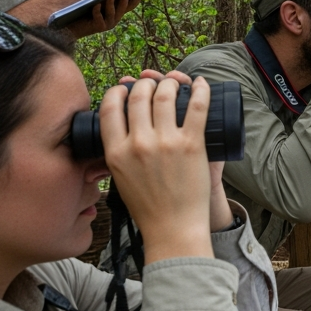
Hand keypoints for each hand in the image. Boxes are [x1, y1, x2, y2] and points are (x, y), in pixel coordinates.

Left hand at [68, 0, 147, 37]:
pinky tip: (96, 5)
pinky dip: (98, 11)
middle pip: (127, 6)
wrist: (67, 21)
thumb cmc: (80, 4)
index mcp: (118, 8)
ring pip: (114, 11)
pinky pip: (99, 18)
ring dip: (113, 2)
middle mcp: (116, 16)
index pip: (132, 0)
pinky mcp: (97, 27)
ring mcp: (107, 22)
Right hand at [125, 69, 231, 231]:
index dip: (117, 91)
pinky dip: (201, 89)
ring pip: (166, 95)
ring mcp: (166, 143)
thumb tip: (117, 130)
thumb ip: (117, 153)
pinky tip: (202, 82)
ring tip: (174, 84)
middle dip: (146, 83)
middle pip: (139, 96)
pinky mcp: (192, 144)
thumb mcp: (119, 178)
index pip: (109, 108)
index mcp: (116, 152)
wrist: (173, 228)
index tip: (125, 88)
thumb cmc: (148, 207)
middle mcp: (139, 144)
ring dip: (170, 83)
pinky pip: (197, 106)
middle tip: (153, 84)